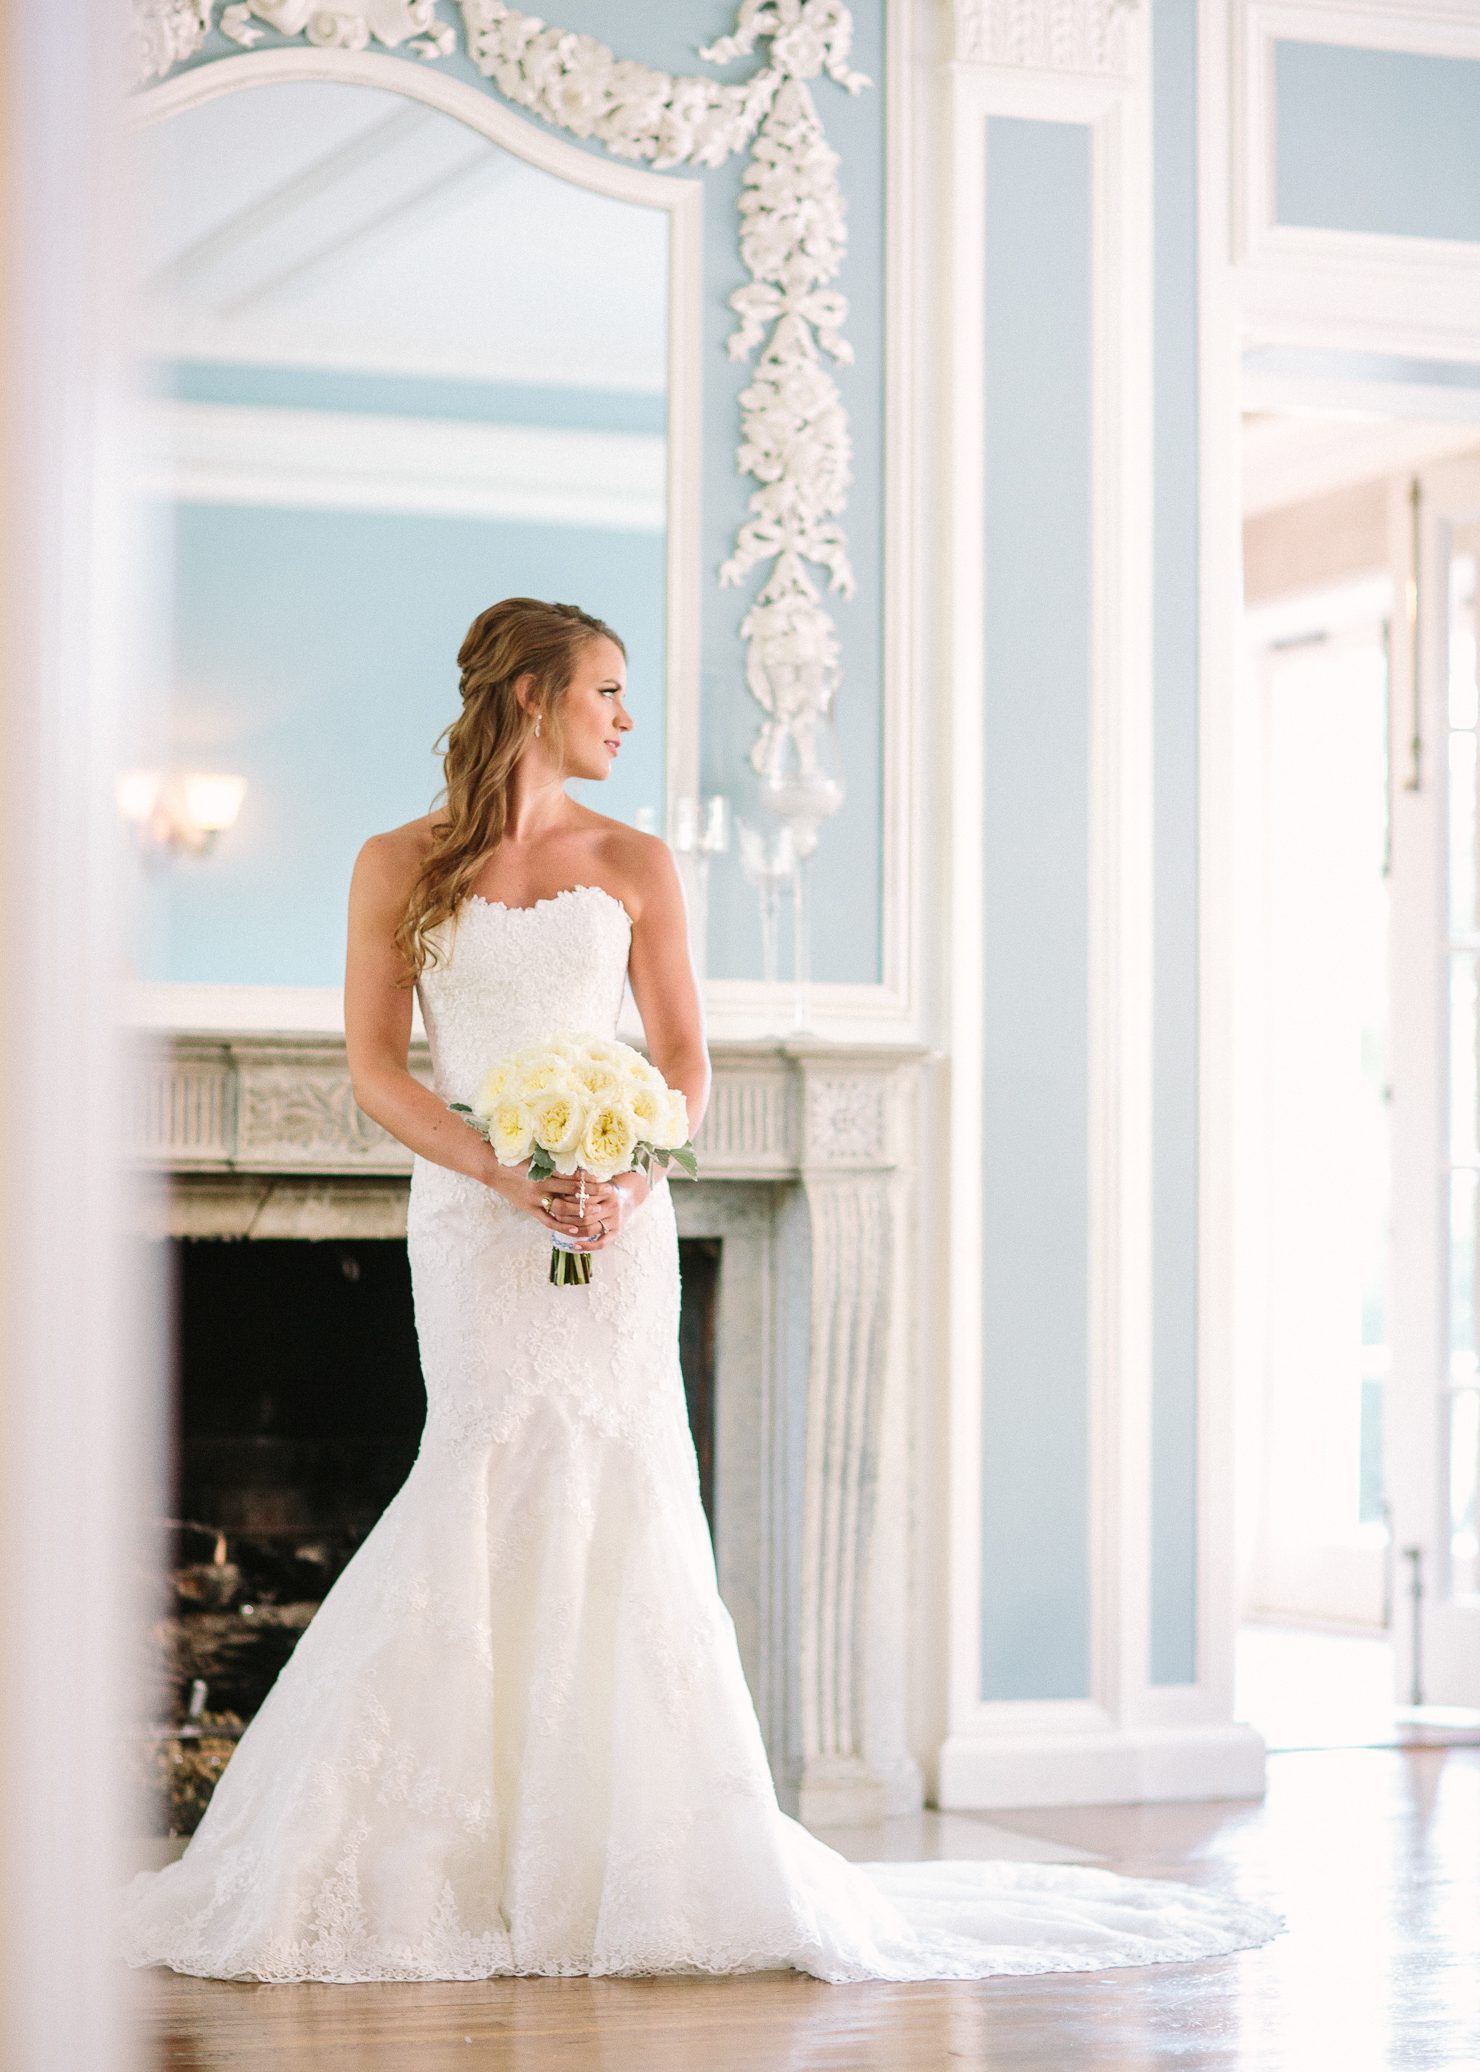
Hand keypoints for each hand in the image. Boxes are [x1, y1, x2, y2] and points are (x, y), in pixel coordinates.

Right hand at [491, 1161, 630, 1248]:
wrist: (493, 1169)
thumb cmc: (516, 1161)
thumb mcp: (536, 1159)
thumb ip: (554, 1164)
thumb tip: (575, 1165)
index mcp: (544, 1172)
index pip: (571, 1176)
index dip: (588, 1178)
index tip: (603, 1178)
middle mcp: (541, 1186)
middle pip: (571, 1191)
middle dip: (590, 1193)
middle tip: (607, 1193)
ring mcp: (535, 1200)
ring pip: (562, 1208)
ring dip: (580, 1210)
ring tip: (597, 1211)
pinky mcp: (530, 1210)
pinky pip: (548, 1221)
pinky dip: (562, 1226)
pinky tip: (577, 1229)